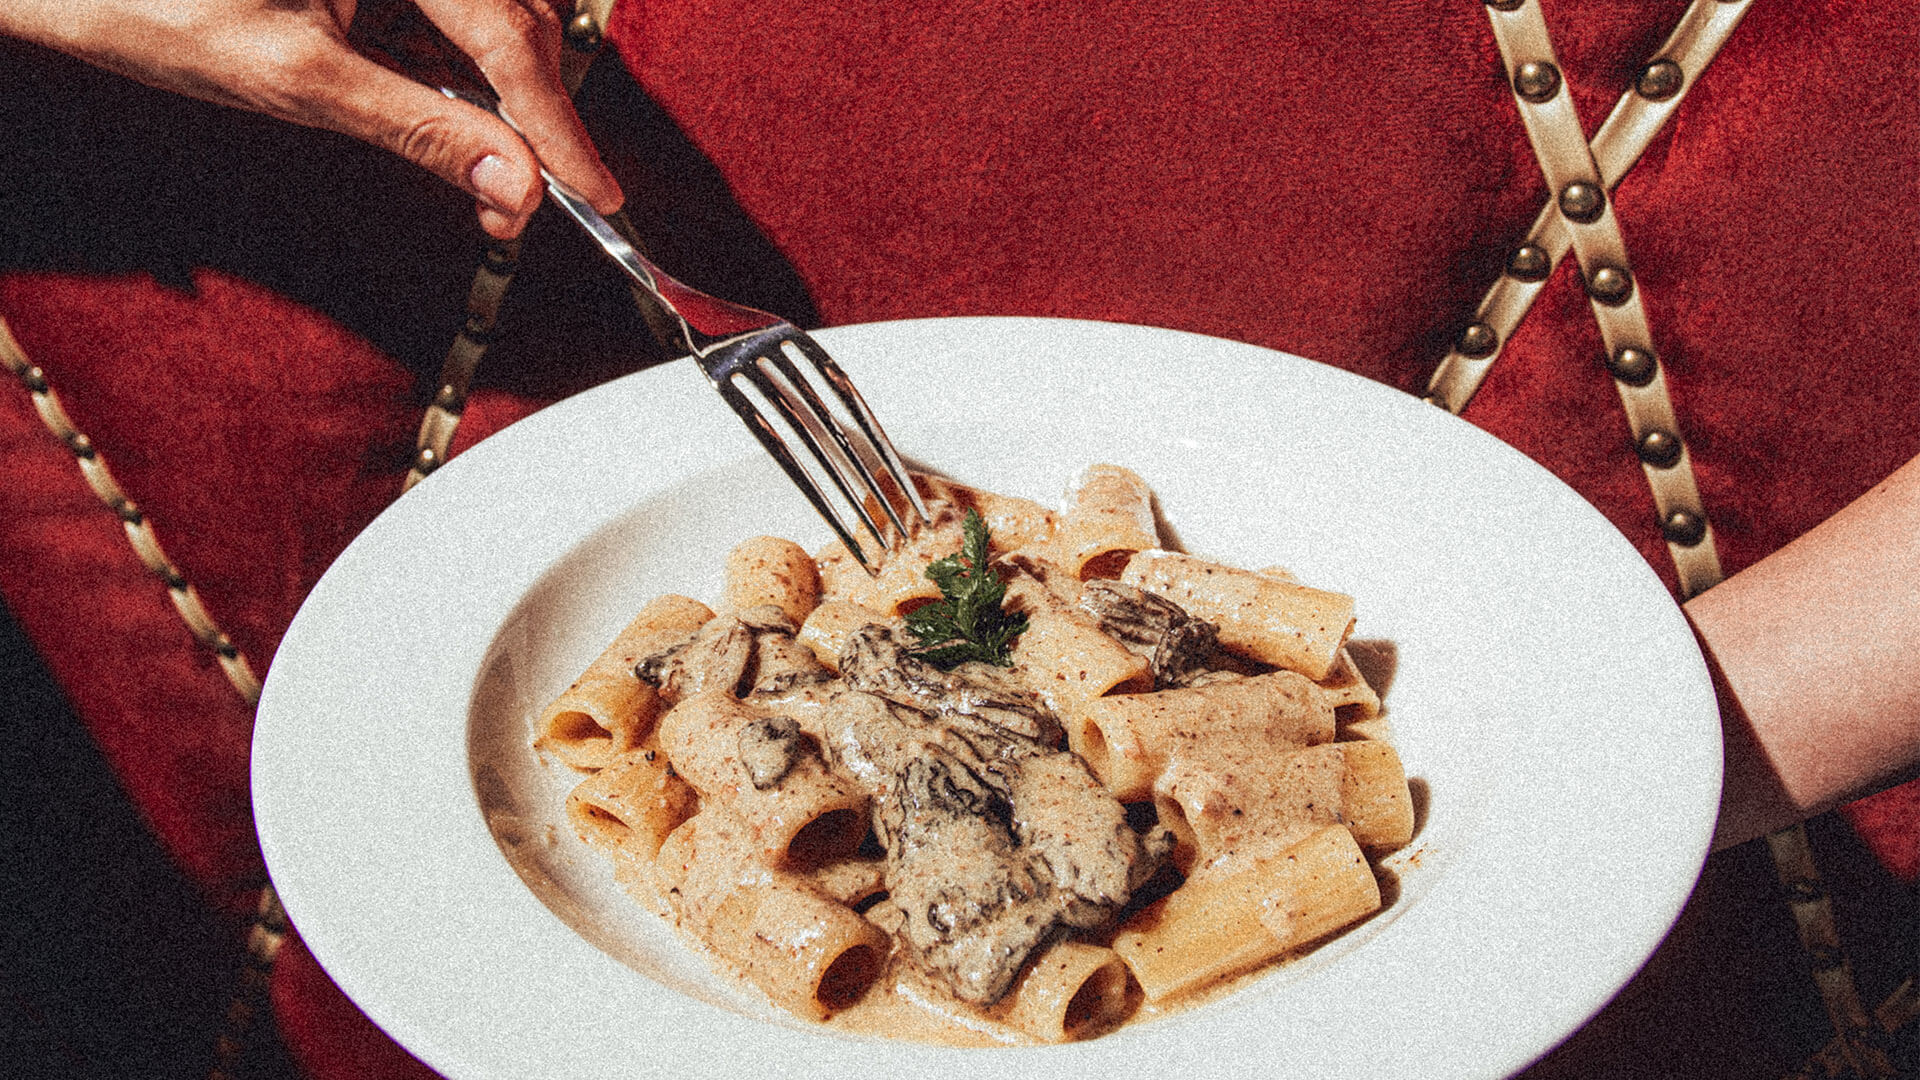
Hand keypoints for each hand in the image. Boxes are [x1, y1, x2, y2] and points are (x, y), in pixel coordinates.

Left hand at [0, 0, 622, 237]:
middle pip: (515, 17)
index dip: (554, 125)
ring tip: (496, 177)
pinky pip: (449, 16)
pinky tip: (459, 127)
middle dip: (534, 113)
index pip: (506, 34)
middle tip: (536, 199)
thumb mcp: (296, 81)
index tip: (592, 194)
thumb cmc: (152, 3)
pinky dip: (461, 76)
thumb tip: (513, 183)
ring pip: (494, 15)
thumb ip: (417, 130)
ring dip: (504, 97)